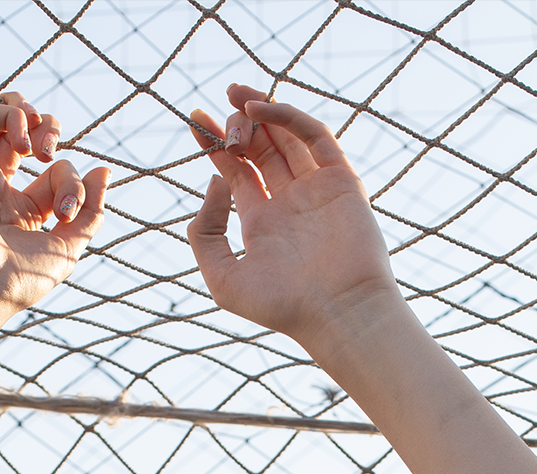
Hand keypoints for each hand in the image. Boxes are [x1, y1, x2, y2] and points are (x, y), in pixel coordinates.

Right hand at [0, 90, 107, 311]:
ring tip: (38, 142)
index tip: (70, 208)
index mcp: (20, 213)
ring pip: (2, 116)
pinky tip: (24, 143)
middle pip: (29, 137)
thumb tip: (104, 171)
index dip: (71, 179)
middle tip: (50, 154)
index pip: (53, 174)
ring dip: (30, 115)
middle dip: (50, 131)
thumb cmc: (18, 277)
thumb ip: (90, 211)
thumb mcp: (68, 246)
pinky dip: (10, 114)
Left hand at [186, 84, 399, 346]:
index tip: (195, 121)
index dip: (214, 146)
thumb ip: (206, 235)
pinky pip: (314, 136)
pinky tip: (258, 111)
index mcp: (263, 224)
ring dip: (260, 113)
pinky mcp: (341, 180)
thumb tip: (214, 182)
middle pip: (259, 149)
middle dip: (235, 127)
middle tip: (217, 117)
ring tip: (234, 97)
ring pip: (286, 137)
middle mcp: (289, 203)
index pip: (236, 172)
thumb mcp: (224, 279)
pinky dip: (287, 118)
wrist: (338, 314)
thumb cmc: (283, 308)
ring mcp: (316, 189)